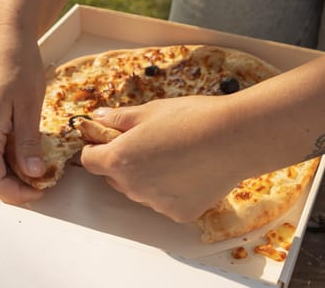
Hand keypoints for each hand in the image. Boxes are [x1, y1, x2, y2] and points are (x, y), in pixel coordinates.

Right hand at [0, 28, 45, 203]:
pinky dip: (8, 161)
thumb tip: (33, 175)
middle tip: (44, 181)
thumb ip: (28, 144)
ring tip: (40, 169)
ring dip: (12, 176)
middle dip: (16, 188)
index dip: (17, 194)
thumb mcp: (30, 108)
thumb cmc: (20, 70)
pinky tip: (29, 154)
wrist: (8, 44)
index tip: (43, 189)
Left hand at [80, 95, 251, 222]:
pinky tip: (190, 171)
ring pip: (141, 191)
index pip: (90, 160)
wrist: (234, 137)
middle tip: (146, 143)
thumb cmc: (191, 118)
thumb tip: (97, 118)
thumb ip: (118, 118)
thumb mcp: (150, 111)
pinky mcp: (180, 213)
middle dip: (122, 162)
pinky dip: (171, 190)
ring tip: (174, 155)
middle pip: (115, 177)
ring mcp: (157, 204)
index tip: (107, 139)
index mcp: (120, 160)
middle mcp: (133, 187)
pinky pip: (166, 202)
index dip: (95, 147)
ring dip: (146, 177)